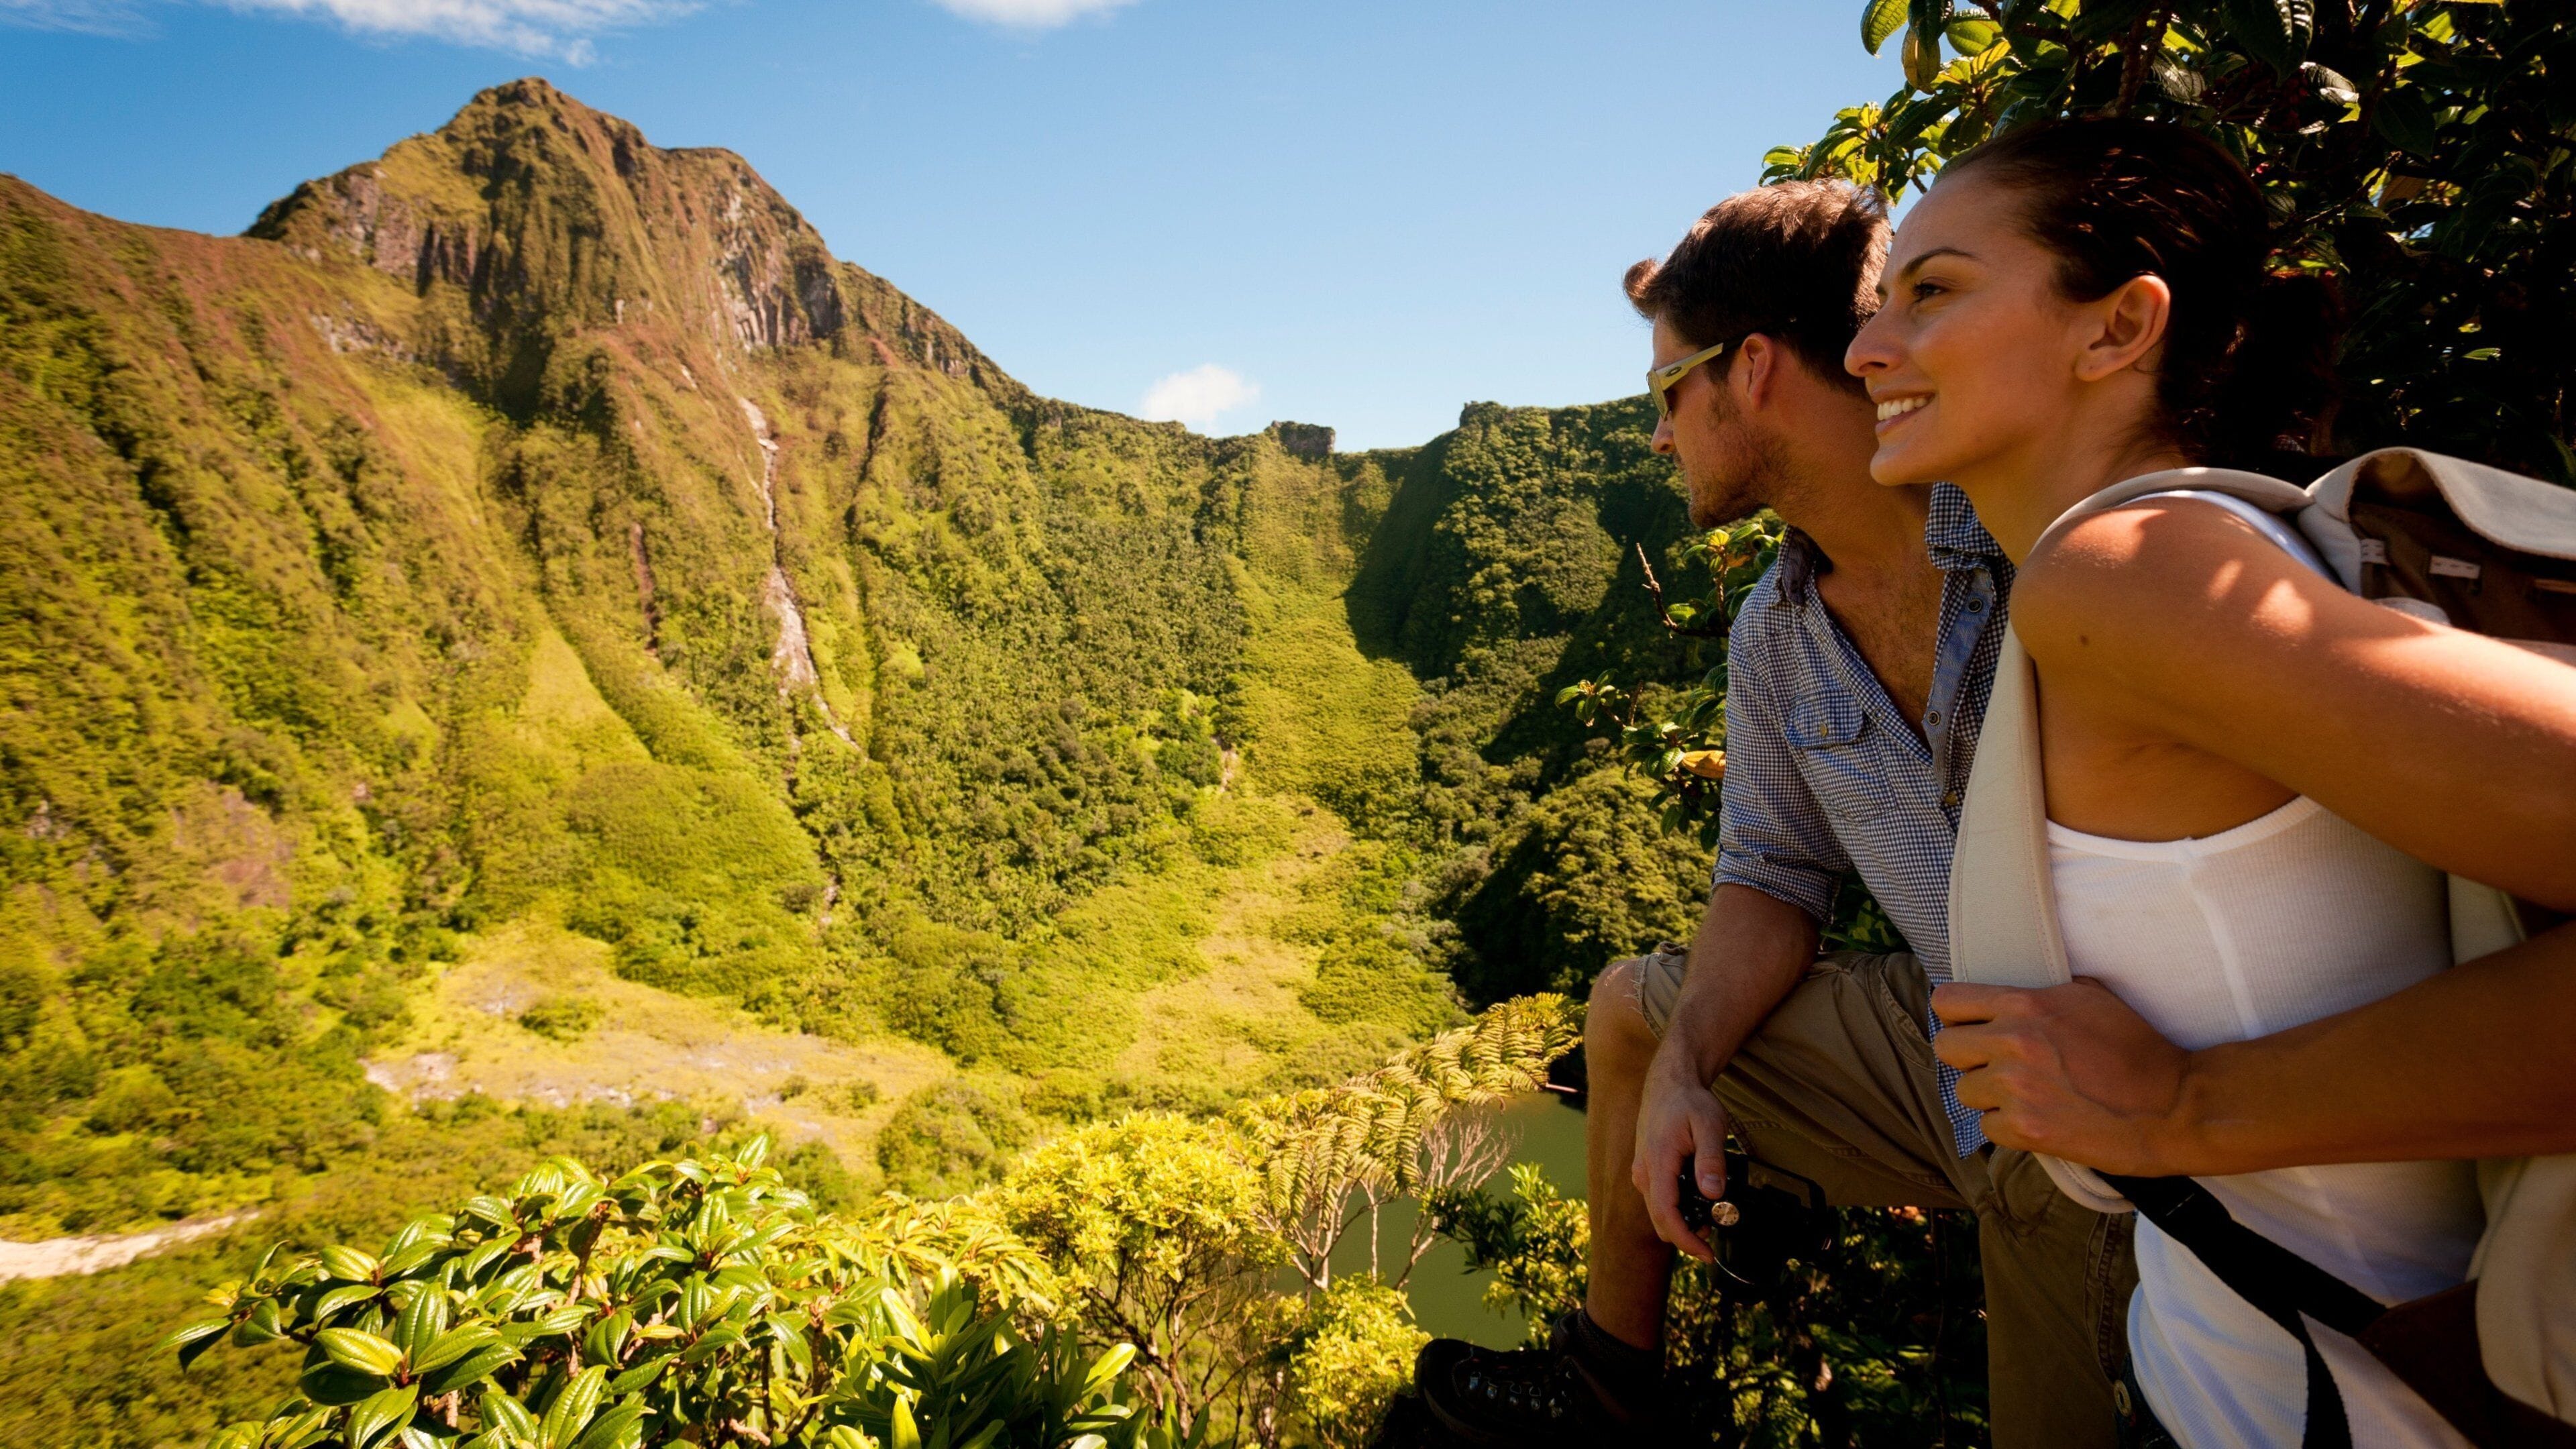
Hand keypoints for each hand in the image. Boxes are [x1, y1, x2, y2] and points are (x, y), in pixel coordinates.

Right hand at [1631, 1048, 1730, 1260]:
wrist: (1669, 1083)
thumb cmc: (1689, 1102)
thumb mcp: (1709, 1125)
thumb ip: (1711, 1160)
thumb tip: (1713, 1193)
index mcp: (1658, 1163)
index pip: (1666, 1215)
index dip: (1687, 1240)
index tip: (1708, 1253)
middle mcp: (1644, 1173)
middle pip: (1660, 1221)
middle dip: (1687, 1235)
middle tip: (1715, 1234)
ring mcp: (1642, 1172)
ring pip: (1658, 1212)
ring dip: (1682, 1223)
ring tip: (1711, 1214)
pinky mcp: (1646, 1170)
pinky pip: (1658, 1200)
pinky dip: (1676, 1209)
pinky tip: (1697, 1199)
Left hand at [1931, 978, 2195, 1175]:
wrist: (2175, 1104)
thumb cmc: (2138, 1049)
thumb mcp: (2089, 997)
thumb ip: (2041, 992)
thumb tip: (2008, 992)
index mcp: (2024, 1004)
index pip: (1947, 1001)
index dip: (1957, 1017)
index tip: (1973, 1029)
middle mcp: (2012, 1042)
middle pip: (1946, 1048)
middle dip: (1969, 1059)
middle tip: (2000, 1068)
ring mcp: (2016, 1087)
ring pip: (1965, 1092)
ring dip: (1991, 1098)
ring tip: (2031, 1097)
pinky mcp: (2026, 1128)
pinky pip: (1989, 1128)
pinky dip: (2010, 1129)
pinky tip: (2043, 1122)